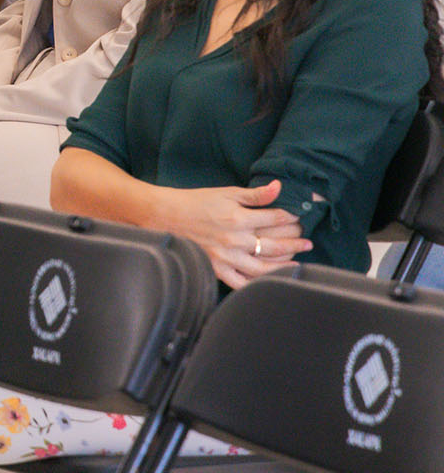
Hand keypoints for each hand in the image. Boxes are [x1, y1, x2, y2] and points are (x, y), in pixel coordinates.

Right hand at [155, 180, 313, 289]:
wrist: (166, 215)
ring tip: (296, 262)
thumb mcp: (226, 193)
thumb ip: (254, 194)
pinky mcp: (216, 269)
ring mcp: (226, 257)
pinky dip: (256, 284)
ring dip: (284, 265)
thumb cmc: (195, 202)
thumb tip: (279, 187)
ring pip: (264, 268)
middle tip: (306, 241)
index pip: (276, 218)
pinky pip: (241, 283)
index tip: (298, 218)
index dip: (291, 217)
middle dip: (295, 242)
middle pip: (275, 244)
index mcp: (238, 218)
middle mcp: (235, 240)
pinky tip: (269, 281)